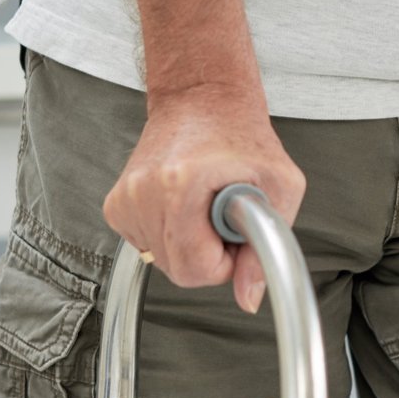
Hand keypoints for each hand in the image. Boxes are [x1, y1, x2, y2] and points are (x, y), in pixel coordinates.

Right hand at [101, 83, 304, 310]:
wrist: (203, 99)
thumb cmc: (243, 137)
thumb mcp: (281, 187)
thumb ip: (268, 248)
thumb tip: (249, 297)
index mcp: (180, 186)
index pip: (194, 270)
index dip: (225, 262)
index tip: (234, 232)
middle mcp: (144, 192)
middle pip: (176, 269)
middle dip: (207, 254)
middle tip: (223, 216)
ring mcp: (126, 197)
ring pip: (160, 260)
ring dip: (189, 243)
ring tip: (204, 204)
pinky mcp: (117, 204)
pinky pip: (146, 245)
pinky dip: (169, 234)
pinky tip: (183, 205)